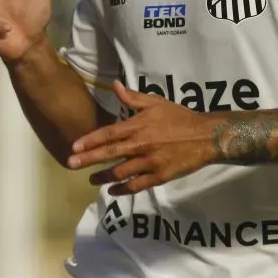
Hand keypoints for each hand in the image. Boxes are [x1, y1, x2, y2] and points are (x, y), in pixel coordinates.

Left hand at [67, 81, 219, 195]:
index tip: (74, 146)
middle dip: (88, 159)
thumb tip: (115, 86)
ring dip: (103, 177)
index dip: (90, 140)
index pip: (109, 133)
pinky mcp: (159, 177)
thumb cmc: (179, 117)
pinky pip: (137, 186)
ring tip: (91, 179)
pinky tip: (112, 191)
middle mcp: (141, 145)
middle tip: (71, 164)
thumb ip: (133, 97)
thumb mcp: (156, 102)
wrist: (205, 136)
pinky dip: (122, 190)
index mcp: (139, 126)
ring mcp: (150, 162)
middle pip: (109, 153)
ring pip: (120, 172)